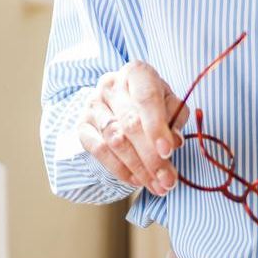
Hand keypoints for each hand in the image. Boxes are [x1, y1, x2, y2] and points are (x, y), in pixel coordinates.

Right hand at [77, 61, 183, 195]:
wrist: (119, 98)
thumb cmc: (151, 101)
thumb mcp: (169, 102)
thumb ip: (175, 118)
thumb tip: (173, 142)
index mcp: (136, 73)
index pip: (146, 99)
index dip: (157, 127)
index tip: (168, 152)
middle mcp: (110, 85)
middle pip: (130, 124)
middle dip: (151, 157)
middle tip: (167, 180)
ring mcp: (93, 105)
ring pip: (114, 141)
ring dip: (137, 168)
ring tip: (157, 185)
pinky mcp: (82, 125)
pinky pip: (99, 151)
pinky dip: (119, 169)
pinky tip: (136, 180)